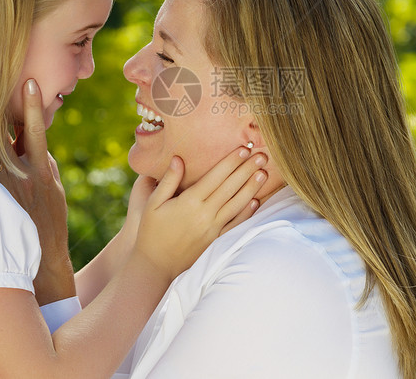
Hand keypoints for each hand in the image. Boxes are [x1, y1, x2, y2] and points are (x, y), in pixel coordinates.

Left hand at [0, 79, 74, 304]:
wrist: (41, 264)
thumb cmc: (49, 225)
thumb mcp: (55, 191)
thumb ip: (44, 164)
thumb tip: (34, 142)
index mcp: (41, 170)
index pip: (35, 130)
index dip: (31, 106)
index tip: (28, 81)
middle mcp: (20, 176)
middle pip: (2, 136)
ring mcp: (1, 189)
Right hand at [133, 149, 267, 282]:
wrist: (155, 266)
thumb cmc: (151, 232)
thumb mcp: (153, 204)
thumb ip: (168, 181)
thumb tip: (178, 159)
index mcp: (189, 202)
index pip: (215, 176)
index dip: (231, 162)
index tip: (244, 149)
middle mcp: (204, 214)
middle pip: (230, 187)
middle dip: (246, 170)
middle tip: (261, 155)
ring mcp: (212, 229)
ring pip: (236, 204)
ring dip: (251, 188)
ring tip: (264, 173)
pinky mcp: (215, 241)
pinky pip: (235, 225)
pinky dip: (247, 213)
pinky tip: (256, 201)